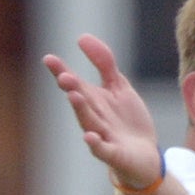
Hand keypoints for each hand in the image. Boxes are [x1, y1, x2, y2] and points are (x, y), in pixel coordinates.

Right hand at [43, 35, 163, 192]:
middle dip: (72, 89)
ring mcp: (103, 137)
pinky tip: (89, 137)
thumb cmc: (127, 122)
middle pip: (80, 101)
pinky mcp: (115, 155)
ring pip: (89, 122)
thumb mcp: (118, 86)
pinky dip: (95, 144)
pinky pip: (103, 150)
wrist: (146, 156)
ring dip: (80, 110)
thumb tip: (81, 37)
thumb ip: (103, 63)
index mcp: (93, 100)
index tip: (49, 59)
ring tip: (73, 96)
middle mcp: (94, 117)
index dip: (62, 71)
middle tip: (64, 76)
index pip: (75, 83)